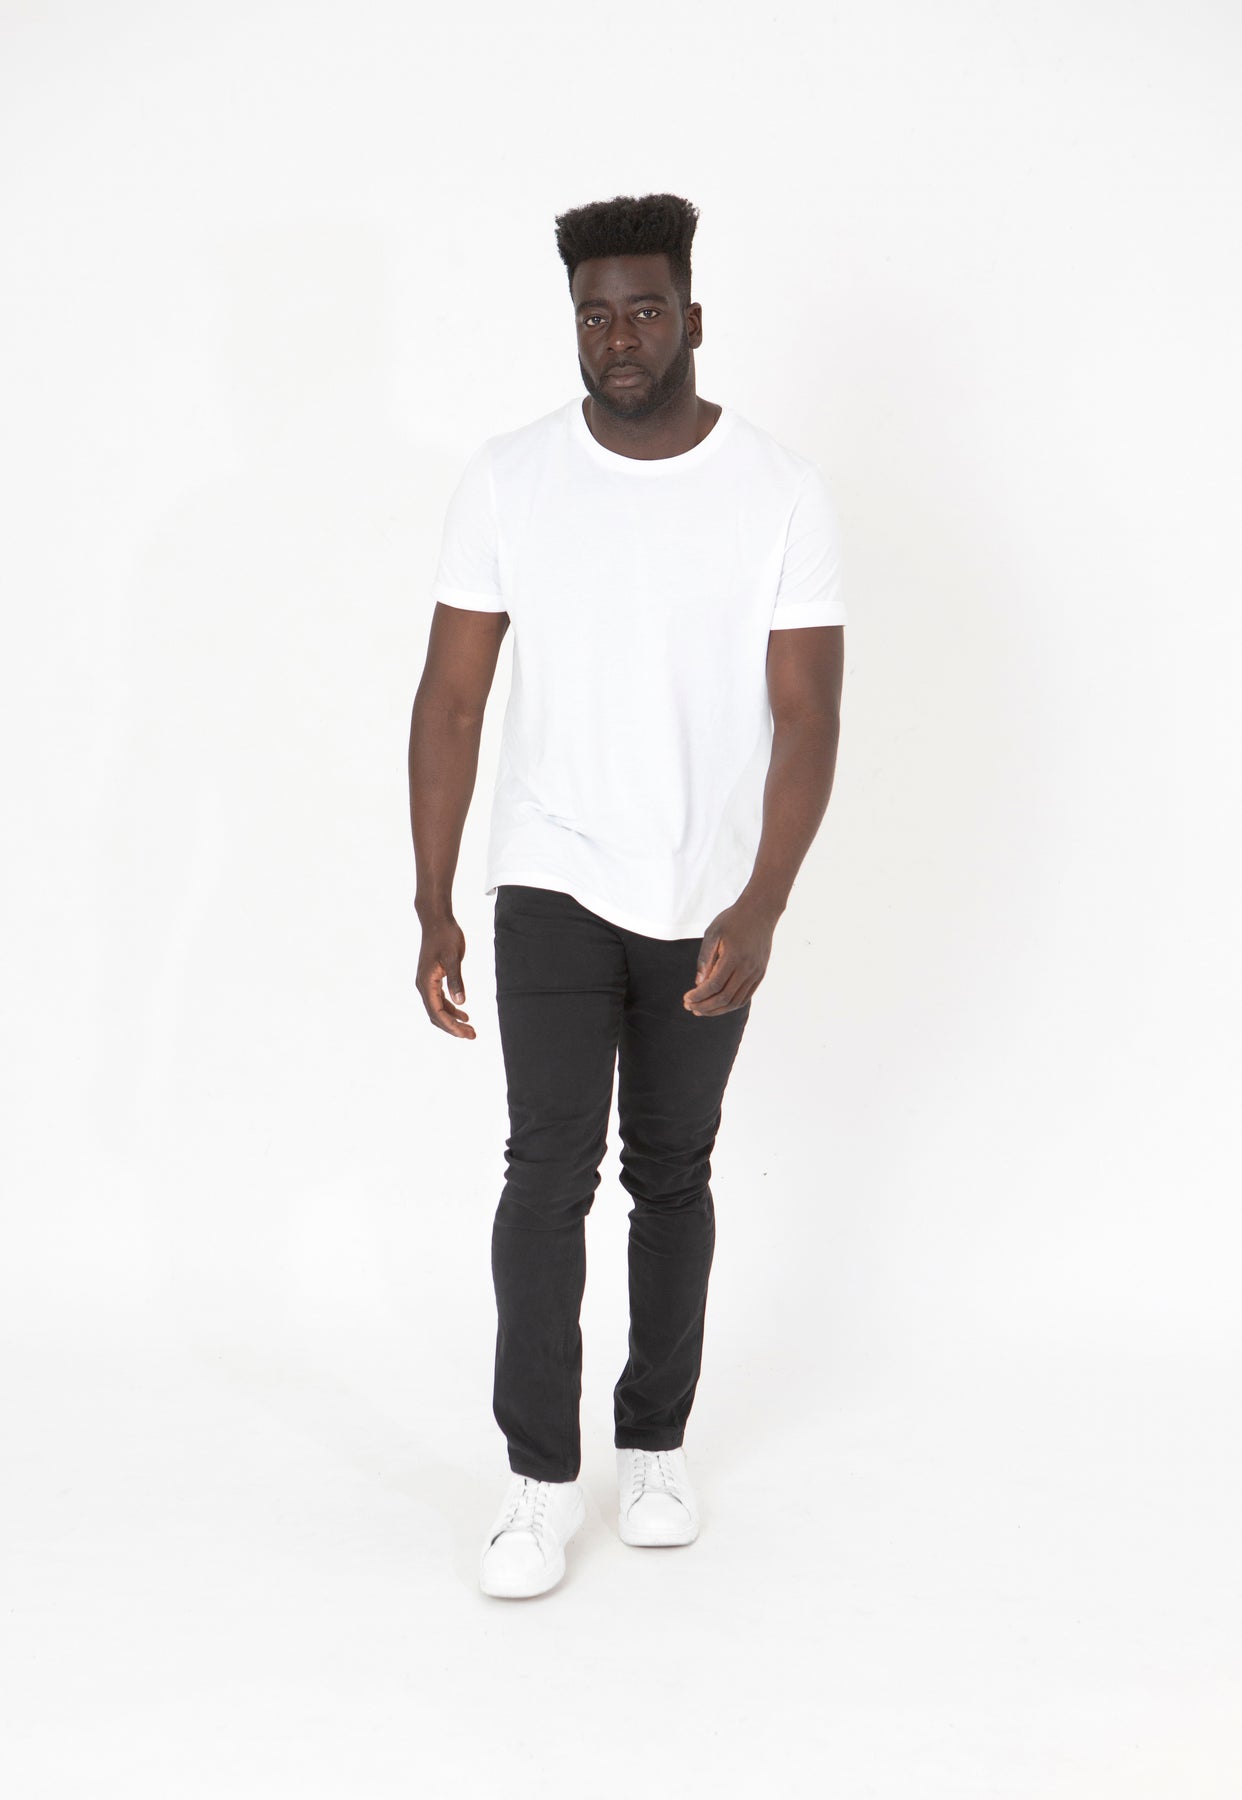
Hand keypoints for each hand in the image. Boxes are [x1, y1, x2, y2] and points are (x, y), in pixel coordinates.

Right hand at [417, 914, 475, 1038]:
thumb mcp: (454, 957)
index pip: (437, 1012)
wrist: (436, 920)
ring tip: (470, 1029)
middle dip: (453, 1027)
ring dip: (452, 1020)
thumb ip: (456, 980)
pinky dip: (451, 1009)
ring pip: (438, 1009)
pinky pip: (440, 1000)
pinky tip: (464, 1014)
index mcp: (426, 982)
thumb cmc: (445, 936)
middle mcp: (423, 985)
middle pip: (436, 1015)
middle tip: (472, 1035)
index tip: (466, 1033)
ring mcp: (426, 983)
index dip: (451, 1026)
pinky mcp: (432, 979)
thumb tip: (461, 1002)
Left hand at [683, 896, 778, 1016]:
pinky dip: (730, 1005)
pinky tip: (718, 1005)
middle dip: (705, 1006)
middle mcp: (748, 968)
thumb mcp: (713, 933)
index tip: (686, 999)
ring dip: (717, 1009)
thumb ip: (705, 958)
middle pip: (725, 998)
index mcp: (734, 957)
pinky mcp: (760, 974)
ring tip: (701, 1010)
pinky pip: (745, 996)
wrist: (760, 912)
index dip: (699, 996)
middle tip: (690, 1007)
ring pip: (736, 1001)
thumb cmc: (732, 920)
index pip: (714, 985)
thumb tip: (698, 983)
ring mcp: (756, 972)